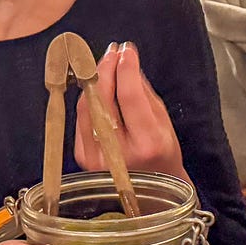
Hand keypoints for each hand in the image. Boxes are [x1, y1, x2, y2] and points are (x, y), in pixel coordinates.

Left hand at [74, 42, 185, 180]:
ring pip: (87, 106)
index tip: (127, 50)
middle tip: (113, 52)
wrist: (152, 193)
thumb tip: (126, 62)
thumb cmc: (162, 156)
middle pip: (102, 98)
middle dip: (105, 68)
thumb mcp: (164, 123)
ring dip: (94, 80)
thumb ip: (143, 92)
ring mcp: (97, 157)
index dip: (126, 68)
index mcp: (147, 144)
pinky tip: (97, 86)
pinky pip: (81, 118)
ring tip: (105, 63)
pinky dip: (88, 98)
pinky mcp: (83, 158)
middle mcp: (119, 153)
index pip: (129, 95)